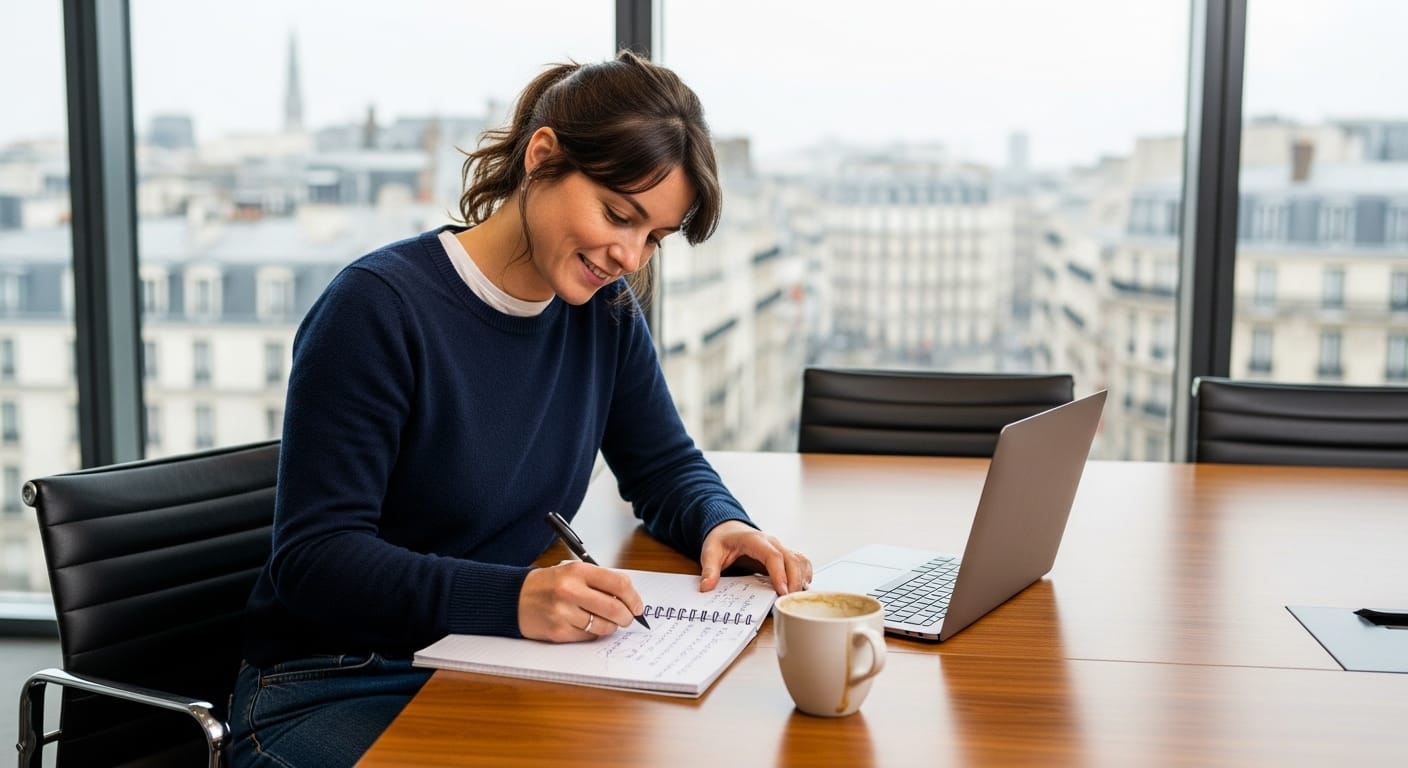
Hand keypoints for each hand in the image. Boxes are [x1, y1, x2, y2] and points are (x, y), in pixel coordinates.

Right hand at [518, 561, 644, 642]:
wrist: (515, 598)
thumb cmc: (548, 584)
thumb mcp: (573, 571)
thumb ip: (600, 581)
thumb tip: (629, 597)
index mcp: (578, 571)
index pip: (619, 584)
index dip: (634, 597)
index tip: (638, 605)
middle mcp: (571, 590)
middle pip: (615, 608)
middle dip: (627, 617)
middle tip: (627, 618)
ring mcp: (564, 612)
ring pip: (604, 626)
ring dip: (611, 626)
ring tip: (607, 621)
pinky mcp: (558, 631)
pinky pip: (588, 636)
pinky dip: (593, 633)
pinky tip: (586, 625)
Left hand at [699, 520, 811, 595]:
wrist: (728, 530)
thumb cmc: (722, 541)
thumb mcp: (710, 552)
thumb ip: (709, 569)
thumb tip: (706, 587)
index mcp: (754, 540)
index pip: (773, 555)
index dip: (779, 573)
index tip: (782, 591)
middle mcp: (772, 542)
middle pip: (791, 559)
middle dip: (794, 581)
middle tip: (788, 601)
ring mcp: (780, 548)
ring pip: (800, 560)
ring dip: (801, 579)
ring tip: (795, 599)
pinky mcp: (784, 555)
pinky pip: (801, 563)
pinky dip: (805, 575)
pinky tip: (799, 590)